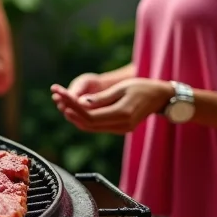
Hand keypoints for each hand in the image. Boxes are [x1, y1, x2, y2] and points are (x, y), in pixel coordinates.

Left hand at [52, 77, 172, 133]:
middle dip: (70, 111)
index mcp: (123, 114)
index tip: (61, 94)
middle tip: (57, 97)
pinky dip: (84, 119)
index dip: (73, 107)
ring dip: (74, 116)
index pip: (90, 115)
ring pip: (90, 127)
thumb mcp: (121, 88)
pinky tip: (74, 109)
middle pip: (88, 124)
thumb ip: (101, 98)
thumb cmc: (142, 88)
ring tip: (61, 102)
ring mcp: (120, 129)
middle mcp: (121, 126)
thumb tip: (81, 103)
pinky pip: (97, 126)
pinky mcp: (119, 129)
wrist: (159, 97)